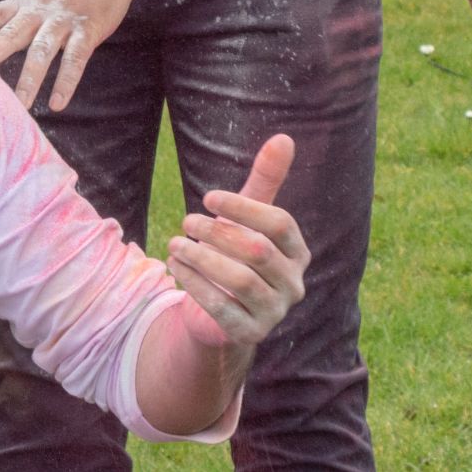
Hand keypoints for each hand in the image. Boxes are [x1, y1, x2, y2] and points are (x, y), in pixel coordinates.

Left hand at [0, 0, 135, 111]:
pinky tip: (57, 104)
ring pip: (42, 51)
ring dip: (29, 80)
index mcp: (22, 2)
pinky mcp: (88, 29)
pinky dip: (66, 82)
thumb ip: (14, 16)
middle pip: (10, 35)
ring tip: (18, 106)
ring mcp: (63, 19)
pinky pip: (76, 58)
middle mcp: (38, 10)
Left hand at [164, 135, 308, 348]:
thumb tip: (284, 137)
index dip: (243, 206)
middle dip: (217, 232)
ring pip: (241, 280)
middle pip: (258, 250)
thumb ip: (266, 179)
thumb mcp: (248, 215)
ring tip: (174, 243)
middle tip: (186, 221)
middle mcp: (294, 283)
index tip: (207, 197)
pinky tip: (175, 266)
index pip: (280, 223)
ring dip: (201, 257)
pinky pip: (223, 309)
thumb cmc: (236, 251)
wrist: (222, 310)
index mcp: (298, 252)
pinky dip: (195, 284)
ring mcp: (275, 312)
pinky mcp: (250, 334)